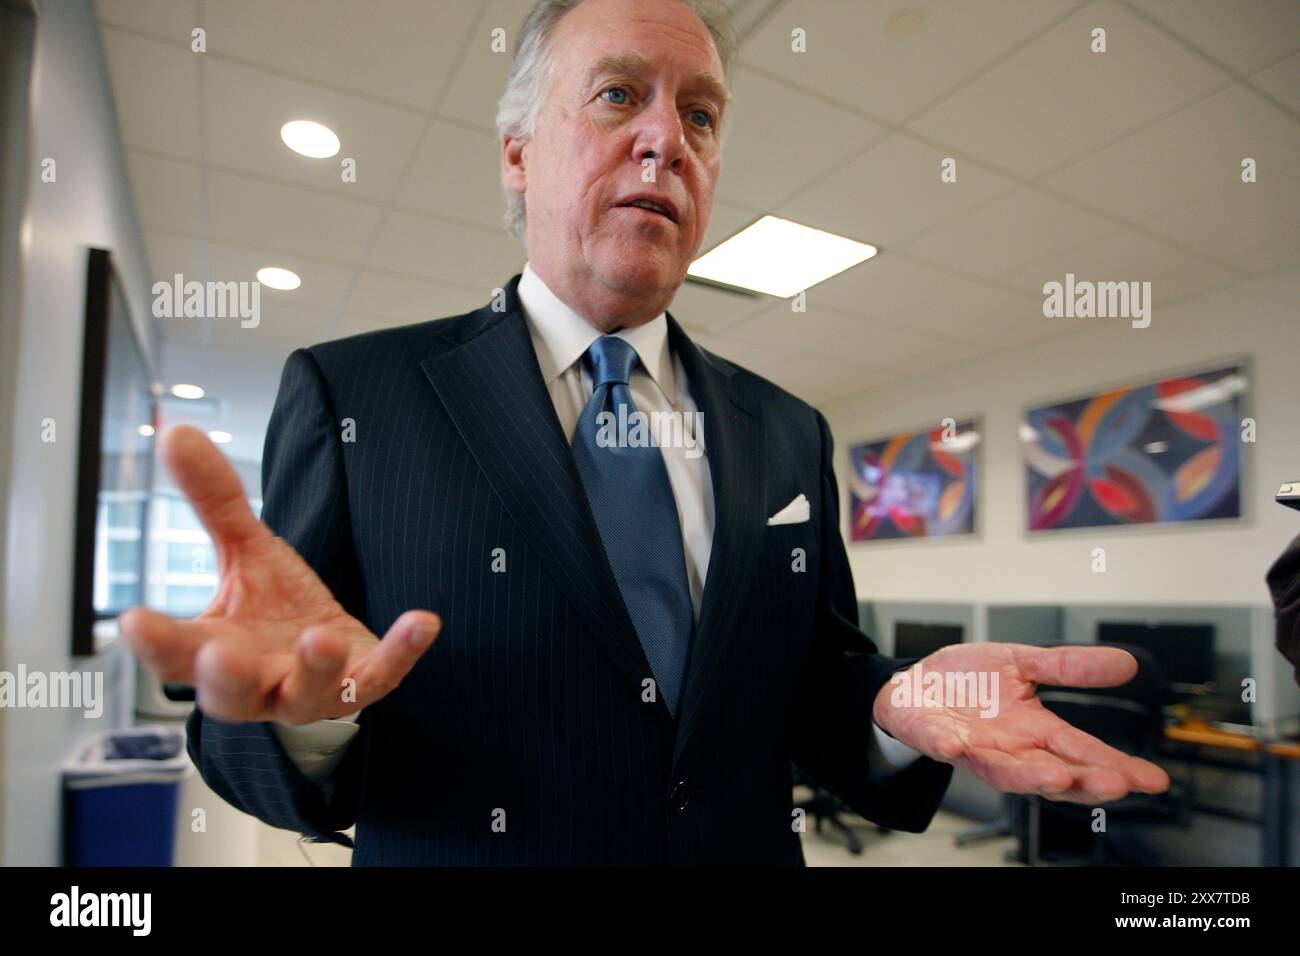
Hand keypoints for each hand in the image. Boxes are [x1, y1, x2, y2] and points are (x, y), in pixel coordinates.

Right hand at [120, 426, 439, 724]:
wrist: (334, 653)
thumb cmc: (275, 609)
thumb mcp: (245, 552)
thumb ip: (214, 500)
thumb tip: (176, 433)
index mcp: (213, 651)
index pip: (174, 652)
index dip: (155, 642)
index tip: (133, 621)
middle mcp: (257, 682)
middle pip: (229, 693)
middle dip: (225, 675)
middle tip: (221, 653)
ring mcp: (310, 692)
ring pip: (305, 693)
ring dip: (313, 667)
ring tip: (319, 637)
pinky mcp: (362, 686)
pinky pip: (382, 675)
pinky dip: (401, 651)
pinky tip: (423, 622)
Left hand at [873, 643, 1170, 802]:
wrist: (913, 683)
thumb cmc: (969, 681)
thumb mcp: (1023, 664)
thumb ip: (1069, 667)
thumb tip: (1126, 664)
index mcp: (1034, 730)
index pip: (1082, 752)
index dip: (1116, 767)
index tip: (1152, 781)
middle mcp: (1007, 747)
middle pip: (1050, 772)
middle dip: (1081, 781)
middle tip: (1113, 785)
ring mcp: (971, 747)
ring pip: (1002, 771)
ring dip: (1028, 776)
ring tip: (1057, 777)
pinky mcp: (932, 737)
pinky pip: (940, 745)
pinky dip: (947, 747)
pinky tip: (957, 747)